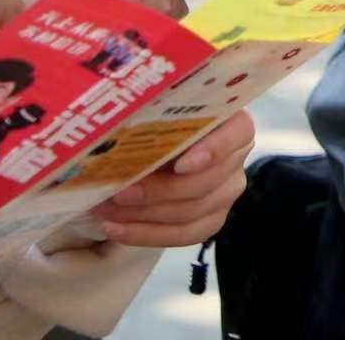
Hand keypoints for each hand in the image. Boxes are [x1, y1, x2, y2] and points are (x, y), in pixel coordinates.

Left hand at [96, 108, 253, 247]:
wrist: (156, 145)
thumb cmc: (157, 118)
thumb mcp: (157, 109)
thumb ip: (149, 114)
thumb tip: (117, 122)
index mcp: (232, 122)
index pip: (238, 133)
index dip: (213, 150)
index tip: (180, 165)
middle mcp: (236, 157)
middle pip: (206, 182)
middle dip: (158, 191)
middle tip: (118, 191)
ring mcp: (226, 191)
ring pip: (193, 213)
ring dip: (144, 215)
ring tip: (106, 209)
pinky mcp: (211, 219)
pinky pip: (184, 235)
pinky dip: (145, 234)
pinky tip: (116, 228)